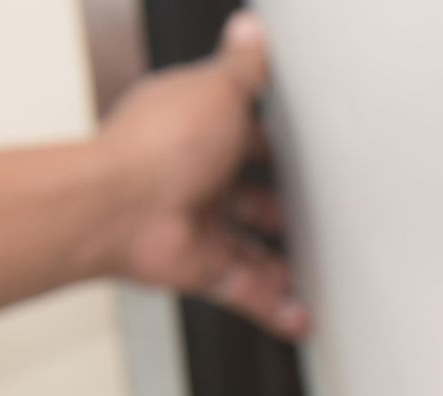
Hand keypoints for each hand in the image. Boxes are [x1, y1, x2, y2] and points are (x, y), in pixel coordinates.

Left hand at [95, 12, 306, 338]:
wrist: (121, 211)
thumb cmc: (159, 149)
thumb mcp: (216, 90)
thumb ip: (243, 69)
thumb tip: (252, 34)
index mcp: (198, 132)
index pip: (244, 136)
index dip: (275, 143)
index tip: (307, 150)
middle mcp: (196, 180)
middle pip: (252, 199)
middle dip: (285, 210)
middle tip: (319, 215)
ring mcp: (200, 227)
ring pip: (252, 250)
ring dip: (284, 264)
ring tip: (321, 268)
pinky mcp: (203, 269)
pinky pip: (247, 293)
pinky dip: (277, 308)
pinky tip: (303, 315)